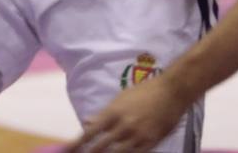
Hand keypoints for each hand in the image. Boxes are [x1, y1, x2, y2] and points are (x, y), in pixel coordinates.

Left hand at [68, 77, 189, 152]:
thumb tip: (86, 123)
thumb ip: (104, 114)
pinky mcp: (150, 144)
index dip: (76, 145)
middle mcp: (122, 126)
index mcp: (113, 113)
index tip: (66, 151)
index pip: (89, 133)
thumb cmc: (145, 92)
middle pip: (99, 149)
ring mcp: (136, 137)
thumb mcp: (121, 99)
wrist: (172, 91)